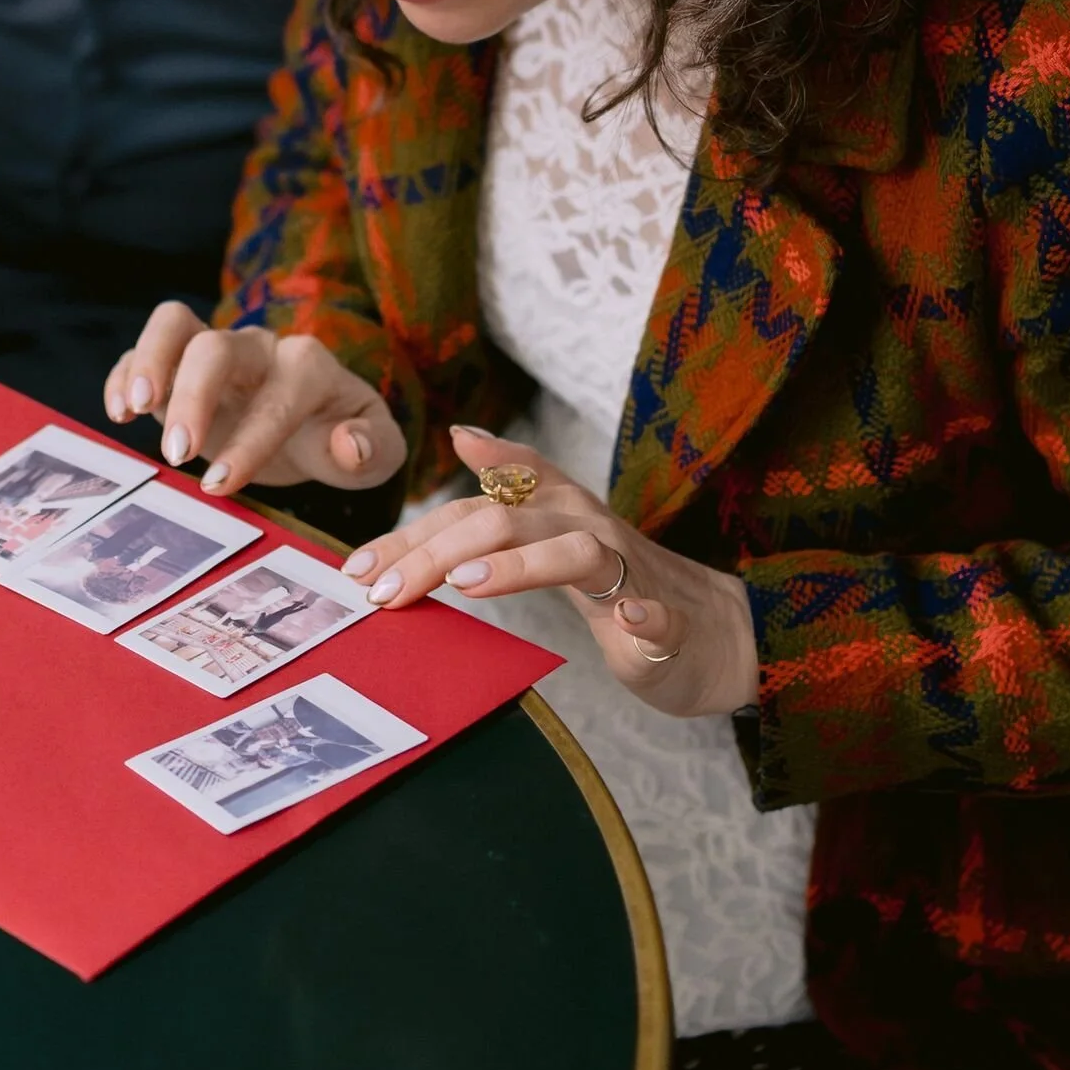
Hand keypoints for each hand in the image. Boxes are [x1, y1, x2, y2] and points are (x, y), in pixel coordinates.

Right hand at [103, 305, 405, 496]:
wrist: (316, 424)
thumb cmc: (342, 438)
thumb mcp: (377, 452)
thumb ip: (374, 448)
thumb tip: (349, 444)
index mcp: (309, 367)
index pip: (280, 393)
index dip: (251, 437)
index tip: (221, 484)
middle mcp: (259, 350)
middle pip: (217, 347)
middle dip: (194, 396)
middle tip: (177, 455)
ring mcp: (214, 352)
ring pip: (174, 324)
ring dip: (149, 361)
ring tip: (134, 408)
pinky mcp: (177, 366)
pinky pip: (144, 350)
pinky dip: (125, 373)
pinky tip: (118, 411)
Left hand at [341, 424, 754, 718]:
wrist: (712, 633)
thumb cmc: (618, 587)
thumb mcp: (552, 539)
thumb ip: (504, 502)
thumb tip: (461, 435)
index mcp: (552, 510)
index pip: (470, 504)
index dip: (413, 530)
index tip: (358, 564)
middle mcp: (586, 523)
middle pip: (504, 519)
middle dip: (437, 552)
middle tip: (384, 593)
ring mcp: (629, 569)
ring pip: (574, 550)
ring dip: (522, 565)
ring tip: (471, 586)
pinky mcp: (668, 618)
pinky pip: (656, 610)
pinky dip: (643, 612)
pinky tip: (627, 620)